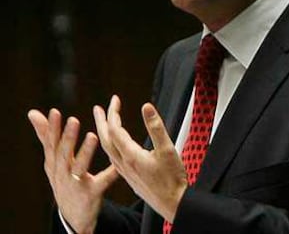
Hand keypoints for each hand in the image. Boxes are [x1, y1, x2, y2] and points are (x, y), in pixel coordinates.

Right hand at [28, 108, 117, 233]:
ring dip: (85, 152)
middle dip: (68, 138)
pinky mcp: (91, 194)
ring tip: (93, 136)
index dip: (52, 128)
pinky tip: (116, 164)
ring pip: (79, 168)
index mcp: (54, 164)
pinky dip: (109, 173)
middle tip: (74, 120)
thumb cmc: (63, 178)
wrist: (72, 216)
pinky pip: (101, 182)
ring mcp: (76, 185)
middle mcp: (62, 174)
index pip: (51, 144)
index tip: (55, 111)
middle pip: (63, 155)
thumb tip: (32, 112)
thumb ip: (46, 135)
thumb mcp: (52, 160)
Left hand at [94, 95, 187, 222]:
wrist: (174, 205)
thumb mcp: (167, 149)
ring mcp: (125, 172)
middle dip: (101, 122)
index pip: (115, 129)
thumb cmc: (172, 179)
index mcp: (131, 155)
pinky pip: (113, 158)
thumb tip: (146, 107)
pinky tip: (115, 145)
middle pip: (106, 139)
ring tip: (103, 123)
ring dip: (104, 133)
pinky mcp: (129, 178)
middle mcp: (124, 164)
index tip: (115, 99)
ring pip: (108, 150)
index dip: (113, 112)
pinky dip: (110, 146)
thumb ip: (156, 127)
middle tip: (98, 108)